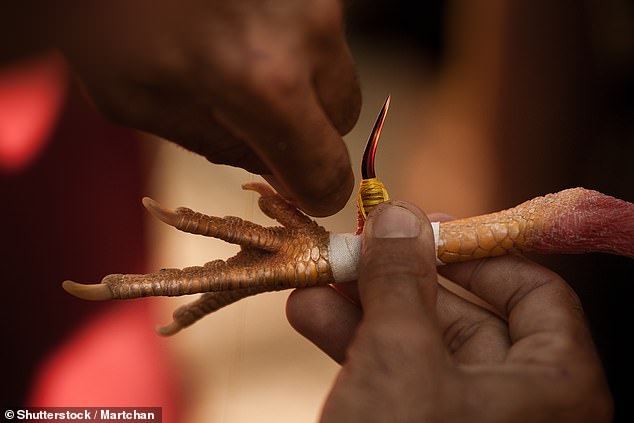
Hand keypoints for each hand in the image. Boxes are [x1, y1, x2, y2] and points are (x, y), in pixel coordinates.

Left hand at [56, 0, 360, 215]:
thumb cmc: (103, 10)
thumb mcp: (142, 102)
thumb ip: (221, 148)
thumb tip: (279, 169)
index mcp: (265, 84)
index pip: (327, 173)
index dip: (315, 192)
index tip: (299, 188)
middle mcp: (309, 33)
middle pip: (343, 115)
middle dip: (309, 127)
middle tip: (256, 114)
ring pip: (334, 65)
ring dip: (299, 76)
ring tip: (238, 52)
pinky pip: (316, 26)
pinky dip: (288, 37)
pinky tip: (241, 21)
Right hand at [287, 202, 612, 421]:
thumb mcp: (402, 357)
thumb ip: (401, 280)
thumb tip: (400, 214)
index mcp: (553, 386)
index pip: (534, 292)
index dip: (477, 253)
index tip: (420, 230)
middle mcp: (518, 405)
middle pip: (462, 314)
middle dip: (397, 279)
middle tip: (352, 250)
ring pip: (418, 346)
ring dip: (363, 308)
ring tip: (317, 280)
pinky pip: (393, 377)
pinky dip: (354, 345)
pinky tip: (311, 316)